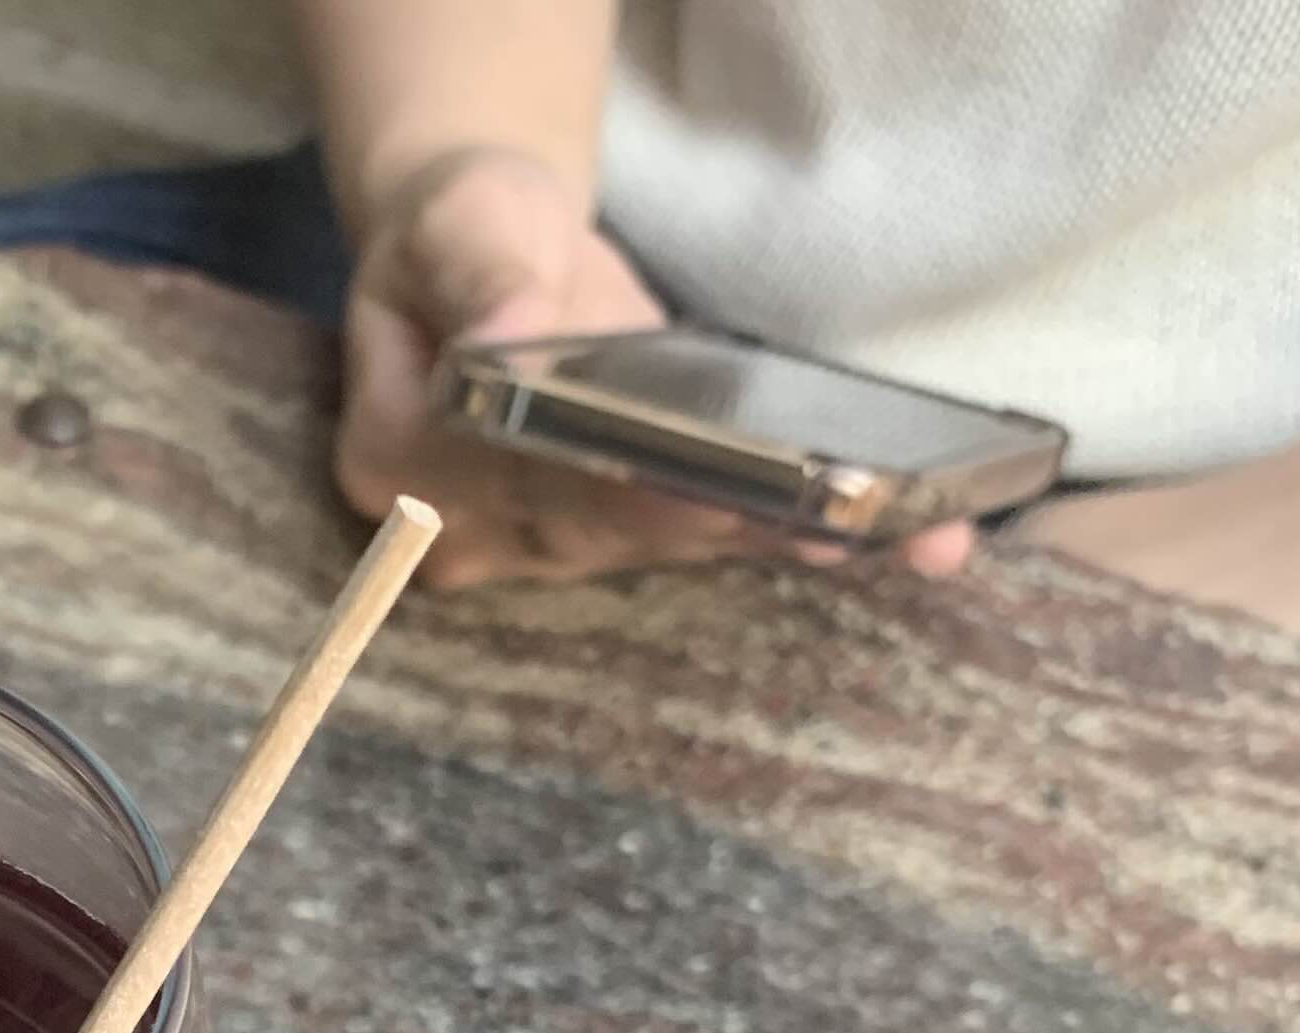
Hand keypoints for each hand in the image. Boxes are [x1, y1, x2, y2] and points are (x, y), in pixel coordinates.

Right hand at [336, 146, 975, 588]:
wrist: (487, 252)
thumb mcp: (459, 221)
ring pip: (661, 545)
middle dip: (722, 522)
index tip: (696, 489)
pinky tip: (897, 538)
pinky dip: (792, 533)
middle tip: (837, 517)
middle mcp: (465, 527)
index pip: (512, 481)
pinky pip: (697, 537)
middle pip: (600, 532)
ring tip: (901, 527)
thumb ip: (479, 274)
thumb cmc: (462, 226)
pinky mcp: (608, 528)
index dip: (608, 488)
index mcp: (398, 457)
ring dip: (780, 537)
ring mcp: (536, 540)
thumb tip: (508, 333)